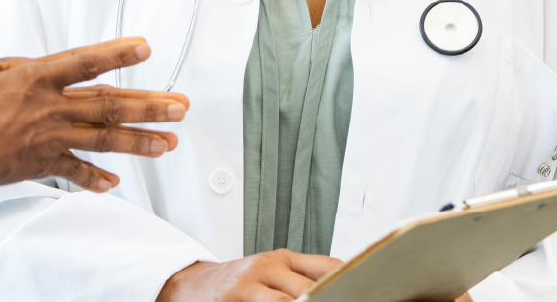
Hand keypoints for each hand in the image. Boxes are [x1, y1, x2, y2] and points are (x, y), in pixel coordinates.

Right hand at [0, 0, 188, 224]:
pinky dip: (94, 177)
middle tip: (180, 108)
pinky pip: (75, 171)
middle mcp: (53, 109)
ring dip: (139, 141)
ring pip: (104, 140)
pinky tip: (116, 183)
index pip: (84, 62)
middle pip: (109, 106)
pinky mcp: (45, 163)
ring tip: (169, 143)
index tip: (145, 48)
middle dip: (148, 106)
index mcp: (38, 81)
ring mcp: (53, 139)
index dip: (115, 54)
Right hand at [157, 252, 341, 301]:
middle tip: (348, 301)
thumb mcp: (271, 269)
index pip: (326, 266)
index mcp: (281, 258)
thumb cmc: (239, 281)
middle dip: (327, 300)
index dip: (348, 281)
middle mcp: (265, 268)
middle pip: (308, 290)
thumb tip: (343, 280)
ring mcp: (246, 288)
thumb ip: (302, 274)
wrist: (191, 285)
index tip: (364, 292)